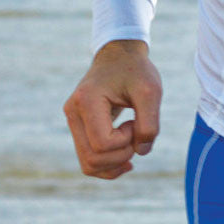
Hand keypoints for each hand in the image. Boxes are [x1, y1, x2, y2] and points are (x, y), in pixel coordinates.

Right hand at [63, 40, 161, 178]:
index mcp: (86, 101)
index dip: (126, 141)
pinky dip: (108, 166)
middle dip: (121, 156)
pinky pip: (89, 160)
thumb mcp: (151, 91)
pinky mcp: (79, 128)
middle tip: (136, 134)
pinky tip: (126, 159)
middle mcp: (73, 113)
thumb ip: (150, 123)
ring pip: (88, 165)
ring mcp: (73, 121)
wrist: (119, 56)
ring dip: (115, 164)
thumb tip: (141, 151)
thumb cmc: (136, 70)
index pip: (103, 144)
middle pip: (92, 159)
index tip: (135, 122)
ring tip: (132, 145)